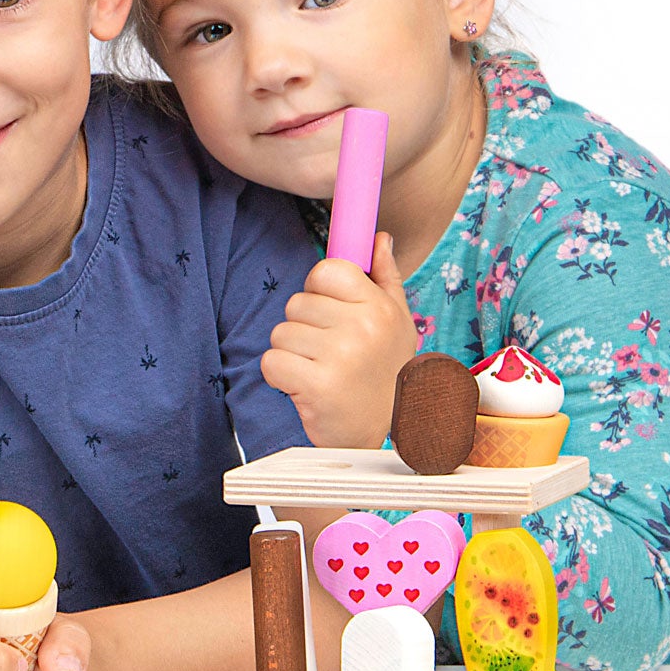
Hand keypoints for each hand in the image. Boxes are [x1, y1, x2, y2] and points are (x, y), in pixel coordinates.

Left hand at [261, 232, 418, 447]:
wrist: (384, 433)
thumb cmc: (386, 371)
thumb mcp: (397, 322)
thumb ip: (385, 277)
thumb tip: (379, 237)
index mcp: (378, 306)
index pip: (326, 271)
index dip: (318, 291)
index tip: (329, 314)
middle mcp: (362, 328)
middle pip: (297, 303)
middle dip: (304, 327)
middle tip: (328, 353)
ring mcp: (340, 356)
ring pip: (281, 333)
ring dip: (292, 354)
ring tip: (319, 371)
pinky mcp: (316, 386)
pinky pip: (272, 361)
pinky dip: (280, 376)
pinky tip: (305, 387)